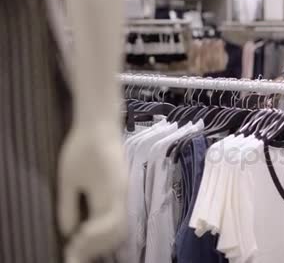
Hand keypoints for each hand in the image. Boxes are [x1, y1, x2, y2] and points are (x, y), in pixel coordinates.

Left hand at [57, 123, 127, 262]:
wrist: (101, 125)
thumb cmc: (81, 148)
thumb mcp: (68, 178)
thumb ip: (68, 207)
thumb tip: (69, 232)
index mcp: (110, 194)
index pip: (108, 227)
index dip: (93, 241)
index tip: (74, 242)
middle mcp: (122, 196)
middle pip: (119, 231)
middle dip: (99, 245)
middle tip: (75, 249)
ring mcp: (124, 193)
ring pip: (122, 226)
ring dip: (104, 239)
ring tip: (82, 241)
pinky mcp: (122, 189)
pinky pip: (120, 217)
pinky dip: (107, 229)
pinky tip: (90, 228)